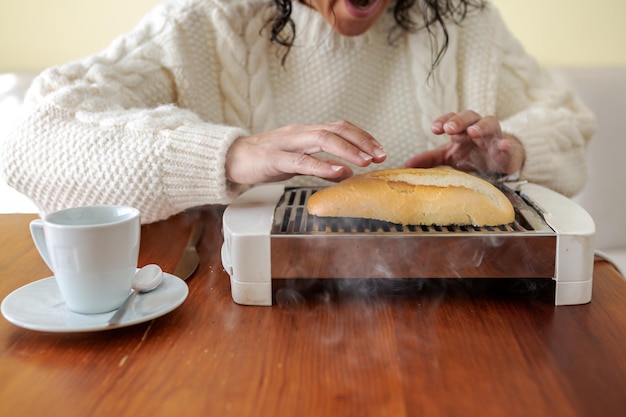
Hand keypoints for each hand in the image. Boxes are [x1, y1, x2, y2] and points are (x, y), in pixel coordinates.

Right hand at [226, 121, 386, 183]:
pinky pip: (301, 161)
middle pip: (336, 129)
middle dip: (361, 141)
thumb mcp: (298, 159)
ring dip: (347, 150)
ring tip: (365, 162)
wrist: (231, 159)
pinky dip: (322, 166)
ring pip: (322, 140)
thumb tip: (346, 172)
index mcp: (307, 132)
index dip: (362, 136)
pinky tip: (338, 173)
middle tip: (380, 155)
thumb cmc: (265, 159)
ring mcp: (286, 144)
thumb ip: (320, 162)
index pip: (340, 127)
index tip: (380, 150)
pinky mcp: (274, 158)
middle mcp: (300, 133)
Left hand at [405, 111, 524, 174]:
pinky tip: (502, 145)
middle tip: (449, 129)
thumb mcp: (450, 156)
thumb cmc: (472, 154)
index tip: (433, 129)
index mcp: (462, 129)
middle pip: (469, 116)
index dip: (443, 121)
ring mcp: (494, 137)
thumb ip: (430, 159)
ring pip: (490, 124)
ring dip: (481, 127)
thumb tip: (407, 164)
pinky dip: (506, 144)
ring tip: (473, 132)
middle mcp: (478, 128)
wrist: (499, 161)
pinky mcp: (508, 149)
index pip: (451, 119)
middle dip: (459, 121)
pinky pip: (508, 144)